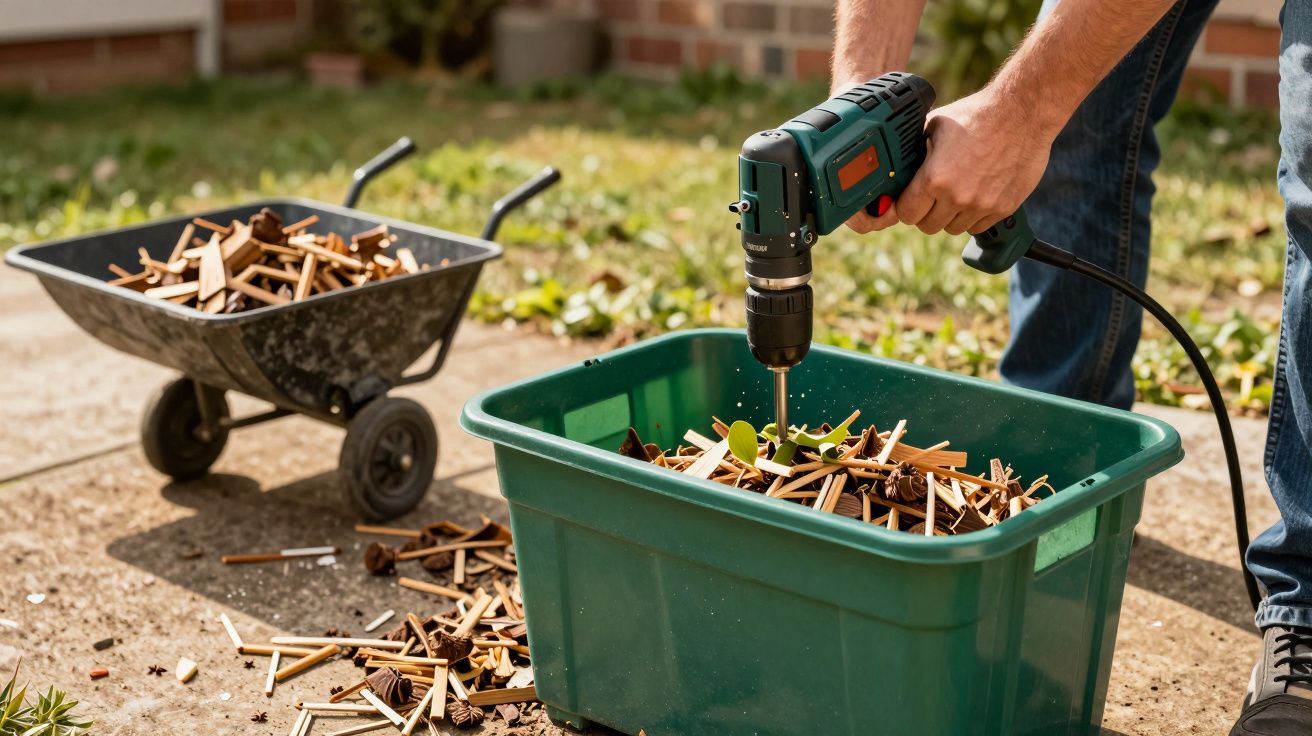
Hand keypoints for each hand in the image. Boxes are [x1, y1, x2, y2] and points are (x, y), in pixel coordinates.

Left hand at [843, 87, 1056, 235]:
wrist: (1023, 111)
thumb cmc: (977, 114)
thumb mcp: (935, 126)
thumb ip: (916, 150)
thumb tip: (898, 162)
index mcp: (934, 178)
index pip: (907, 214)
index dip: (907, 206)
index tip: (911, 199)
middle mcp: (957, 197)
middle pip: (928, 227)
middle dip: (927, 213)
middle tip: (934, 196)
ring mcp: (982, 205)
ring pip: (954, 229)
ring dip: (952, 216)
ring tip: (958, 192)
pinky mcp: (1004, 208)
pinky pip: (979, 227)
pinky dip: (975, 216)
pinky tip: (977, 194)